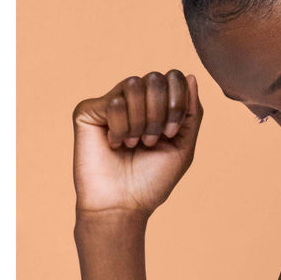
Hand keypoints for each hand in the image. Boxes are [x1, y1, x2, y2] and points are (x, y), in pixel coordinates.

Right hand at [72, 69, 202, 216]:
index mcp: (157, 106)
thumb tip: (191, 76)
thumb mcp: (184, 146)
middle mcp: (133, 101)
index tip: (173, 134)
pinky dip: (121, 128)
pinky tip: (114, 145)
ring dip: (142, 121)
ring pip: (134, 84)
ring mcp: (110, 103)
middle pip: (155, 78)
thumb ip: (192, 112)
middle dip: (161, 112)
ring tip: (134, 144)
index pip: (173, 78)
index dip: (178, 102)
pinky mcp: (88, 110)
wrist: (123, 203)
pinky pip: (115, 102)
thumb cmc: (152, 180)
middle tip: (152, 141)